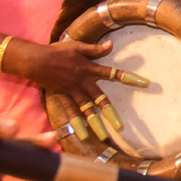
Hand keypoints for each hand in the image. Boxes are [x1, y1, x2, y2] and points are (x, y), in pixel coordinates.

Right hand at [9, 36, 126, 142]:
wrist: (35, 60)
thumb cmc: (58, 51)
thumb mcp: (78, 46)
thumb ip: (96, 49)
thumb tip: (112, 44)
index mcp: (89, 69)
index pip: (113, 74)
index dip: (129, 78)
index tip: (145, 83)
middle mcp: (83, 83)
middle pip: (100, 99)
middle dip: (110, 113)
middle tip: (120, 127)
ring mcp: (72, 92)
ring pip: (86, 110)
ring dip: (95, 123)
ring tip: (104, 137)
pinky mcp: (62, 97)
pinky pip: (70, 113)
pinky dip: (76, 124)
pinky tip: (82, 135)